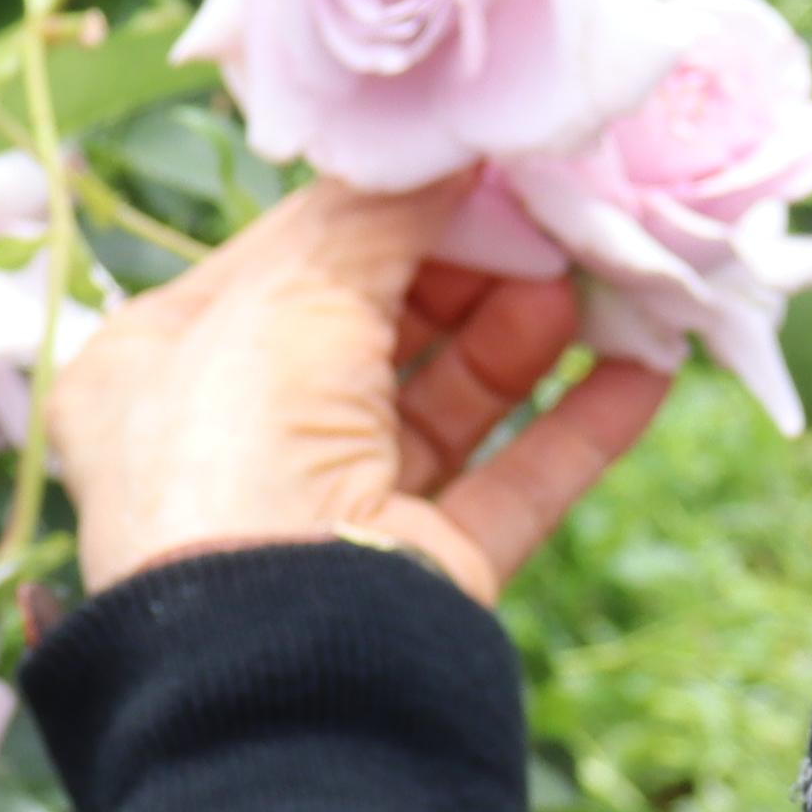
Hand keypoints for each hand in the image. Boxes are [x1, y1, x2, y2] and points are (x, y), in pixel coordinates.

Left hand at [47, 177, 672, 605]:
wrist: (273, 662)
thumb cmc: (240, 447)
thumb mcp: (291, 292)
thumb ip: (378, 213)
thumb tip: (451, 149)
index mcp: (164, 366)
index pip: (289, 258)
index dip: (390, 206)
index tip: (484, 158)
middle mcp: (240, 437)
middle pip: (378, 325)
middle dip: (476, 266)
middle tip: (561, 213)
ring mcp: (334, 513)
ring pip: (448, 401)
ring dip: (530, 333)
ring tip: (604, 281)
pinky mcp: (420, 574)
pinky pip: (512, 485)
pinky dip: (580, 427)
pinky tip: (647, 371)